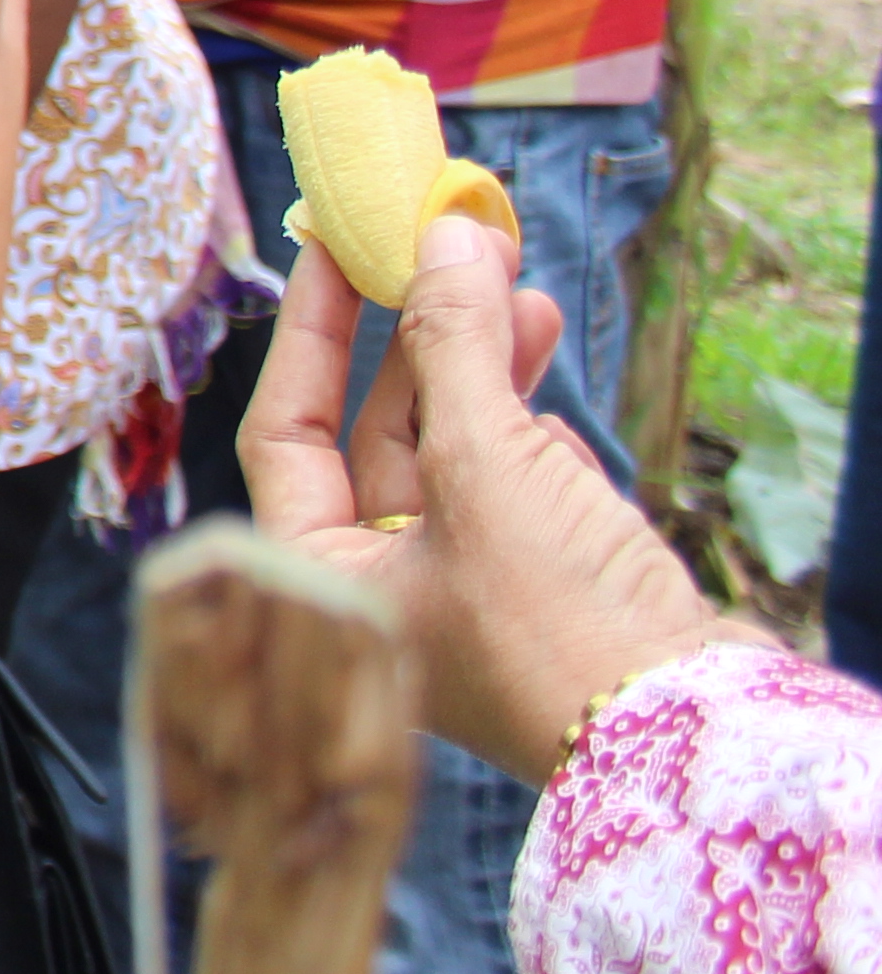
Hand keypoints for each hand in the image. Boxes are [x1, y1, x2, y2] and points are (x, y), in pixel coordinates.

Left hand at [236, 214, 744, 781]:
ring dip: (487, 371)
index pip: (284, 431)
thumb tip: (444, 238)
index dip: (312, 333)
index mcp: (321, 581)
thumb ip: (453, 345)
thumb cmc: (553, 620)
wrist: (690, 735)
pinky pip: (518, 496)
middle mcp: (380, 593)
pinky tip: (550, 406)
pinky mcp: (545, 598)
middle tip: (460, 253)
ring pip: (457, 456)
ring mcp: (466, 596)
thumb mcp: (484, 461)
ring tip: (526, 296)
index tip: (335, 248)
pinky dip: (532, 441)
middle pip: (378, 435)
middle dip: (423, 340)